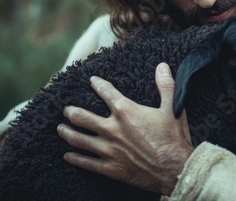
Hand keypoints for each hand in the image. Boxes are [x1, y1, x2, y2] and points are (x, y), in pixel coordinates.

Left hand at [57, 62, 193, 195]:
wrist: (175, 169)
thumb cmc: (174, 138)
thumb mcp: (173, 107)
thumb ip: (165, 85)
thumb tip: (163, 65)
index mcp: (126, 111)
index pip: (106, 92)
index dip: (97, 84)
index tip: (92, 81)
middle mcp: (113, 129)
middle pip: (83, 117)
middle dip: (71, 112)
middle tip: (66, 109)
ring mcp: (109, 149)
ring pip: (79, 139)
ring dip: (67, 132)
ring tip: (60, 129)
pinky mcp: (110, 168)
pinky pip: (86, 162)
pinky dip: (75, 158)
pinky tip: (67, 155)